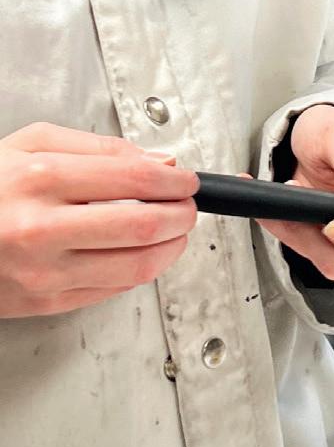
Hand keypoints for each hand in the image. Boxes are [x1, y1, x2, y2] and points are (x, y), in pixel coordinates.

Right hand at [0, 123, 198, 318]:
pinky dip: (141, 268)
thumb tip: (158, 163)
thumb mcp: (32, 144)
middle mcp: (42, 228)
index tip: (186, 180)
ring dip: (173, 246)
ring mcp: (45, 271)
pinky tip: (141, 251)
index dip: (176, 181)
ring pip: (139, 266)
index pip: (135, 181)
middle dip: (183, 214)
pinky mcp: (48, 302)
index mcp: (39, 179)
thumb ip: (100, 149)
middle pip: (146, 227)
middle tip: (188, 205)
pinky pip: (115, 289)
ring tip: (174, 230)